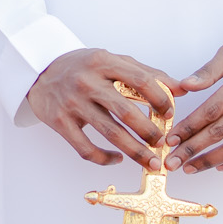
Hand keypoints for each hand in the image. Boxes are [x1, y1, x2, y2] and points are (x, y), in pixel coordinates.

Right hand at [26, 49, 178, 169]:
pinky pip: (85, 148)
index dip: (160, 99)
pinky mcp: (59, 122)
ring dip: (134, 151)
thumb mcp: (113, 61)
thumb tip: (182, 88)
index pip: (141, 81)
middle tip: (163, 143)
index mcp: (103, 62)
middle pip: (126, 111)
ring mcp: (72, 103)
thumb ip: (147, 73)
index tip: (170, 114)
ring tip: (151, 161)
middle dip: (150, 131)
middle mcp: (87, 82)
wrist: (40, 71)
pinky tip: (118, 159)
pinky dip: (104, 158)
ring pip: (109, 133)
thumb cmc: (83, 67)